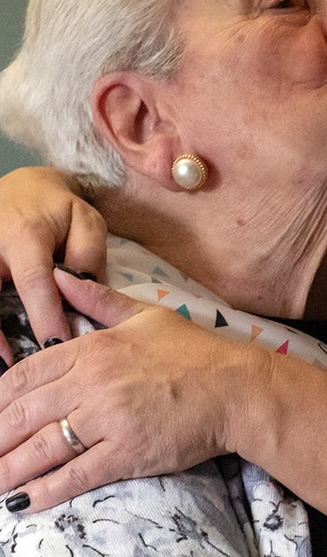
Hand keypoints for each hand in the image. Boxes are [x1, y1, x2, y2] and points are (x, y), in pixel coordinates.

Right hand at [0, 167, 106, 358]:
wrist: (23, 186)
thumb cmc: (59, 210)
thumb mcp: (86, 222)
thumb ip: (88, 258)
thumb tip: (83, 298)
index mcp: (25, 235)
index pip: (34, 281)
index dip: (45, 317)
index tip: (58, 347)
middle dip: (1, 337)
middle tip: (24, 370)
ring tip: (6, 368)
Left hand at [0, 270, 268, 509]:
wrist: (236, 388)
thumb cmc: (194, 351)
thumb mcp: (145, 315)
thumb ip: (97, 301)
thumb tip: (59, 277)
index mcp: (94, 348)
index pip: (27, 374)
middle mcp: (94, 383)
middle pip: (24, 413)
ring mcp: (109, 420)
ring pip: (41, 448)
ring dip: (8, 470)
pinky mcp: (127, 453)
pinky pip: (75, 475)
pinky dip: (44, 492)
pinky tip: (23, 503)